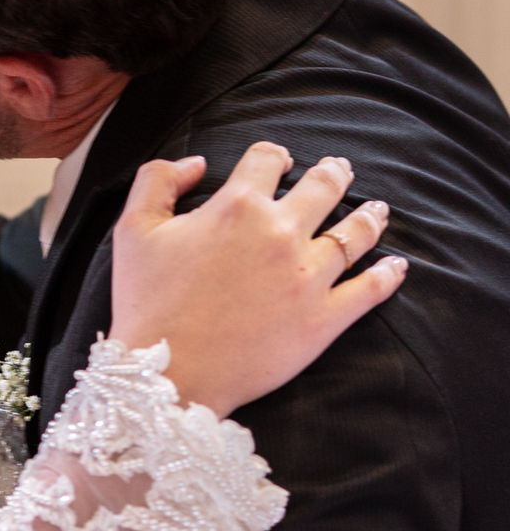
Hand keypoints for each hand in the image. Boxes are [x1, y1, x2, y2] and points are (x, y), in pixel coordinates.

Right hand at [110, 142, 405, 417]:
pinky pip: (369, 290)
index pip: (267, 159)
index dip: (274, 155)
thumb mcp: (133, 229)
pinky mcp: (323, 320)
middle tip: (340, 171)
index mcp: (236, 206)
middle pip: (323, 187)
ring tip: (377, 210)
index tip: (280, 162)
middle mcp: (280, 233)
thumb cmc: (147, 303)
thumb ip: (158, 180)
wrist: (167, 374)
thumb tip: (197, 164)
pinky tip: (397, 266)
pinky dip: (388, 276)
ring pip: (354, 234)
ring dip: (369, 216)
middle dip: (333, 174)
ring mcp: (308, 277)